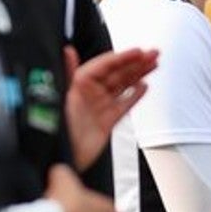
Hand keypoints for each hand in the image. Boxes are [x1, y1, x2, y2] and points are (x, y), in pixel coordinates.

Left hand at [65, 46, 158, 170]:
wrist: (62, 160)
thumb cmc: (56, 130)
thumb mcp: (60, 97)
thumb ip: (66, 72)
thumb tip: (68, 52)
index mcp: (78, 85)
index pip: (105, 65)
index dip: (123, 57)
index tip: (138, 52)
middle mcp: (90, 93)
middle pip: (117, 73)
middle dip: (136, 62)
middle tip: (153, 54)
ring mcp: (100, 106)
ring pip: (123, 85)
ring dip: (139, 74)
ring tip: (154, 64)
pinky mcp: (107, 120)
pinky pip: (124, 104)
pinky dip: (135, 95)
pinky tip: (144, 86)